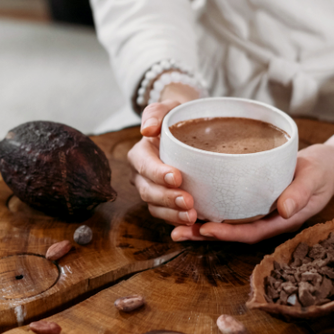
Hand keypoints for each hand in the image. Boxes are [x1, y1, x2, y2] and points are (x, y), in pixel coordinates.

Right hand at [127, 83, 199, 227]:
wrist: (186, 131)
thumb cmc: (176, 119)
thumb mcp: (166, 108)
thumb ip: (155, 113)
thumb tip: (147, 129)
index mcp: (139, 155)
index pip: (144, 166)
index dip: (158, 174)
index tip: (177, 177)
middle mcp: (141, 176)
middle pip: (148, 192)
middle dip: (167, 199)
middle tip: (188, 202)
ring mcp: (152, 191)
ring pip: (156, 207)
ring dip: (173, 214)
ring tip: (192, 216)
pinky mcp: (165, 203)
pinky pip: (167, 216)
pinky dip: (178, 222)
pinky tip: (194, 224)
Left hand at [172, 143, 333, 243]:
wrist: (326, 164)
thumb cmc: (322, 171)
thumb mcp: (315, 179)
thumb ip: (300, 193)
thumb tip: (284, 210)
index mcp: (279, 220)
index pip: (250, 232)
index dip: (228, 233)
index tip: (206, 229)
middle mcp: (263, 219)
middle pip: (230, 231)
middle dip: (203, 234)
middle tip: (176, 233)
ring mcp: (255, 210)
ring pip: (224, 220)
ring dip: (199, 224)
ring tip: (173, 223)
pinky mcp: (248, 198)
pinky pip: (226, 207)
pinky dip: (208, 207)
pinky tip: (188, 203)